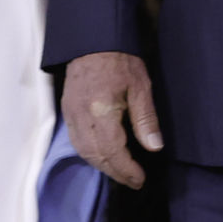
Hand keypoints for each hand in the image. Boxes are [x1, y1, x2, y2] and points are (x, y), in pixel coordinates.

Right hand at [64, 51, 163, 190]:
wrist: (93, 41)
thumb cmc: (120, 61)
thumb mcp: (141, 87)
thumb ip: (146, 119)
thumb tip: (154, 147)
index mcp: (101, 111)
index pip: (112, 151)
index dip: (126, 169)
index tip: (140, 179)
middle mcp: (82, 117)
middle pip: (96, 156)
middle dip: (115, 172)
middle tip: (133, 181)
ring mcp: (71, 115)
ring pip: (84, 151)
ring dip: (102, 166)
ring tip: (122, 172)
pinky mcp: (68, 112)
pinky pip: (77, 142)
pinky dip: (91, 154)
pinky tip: (104, 156)